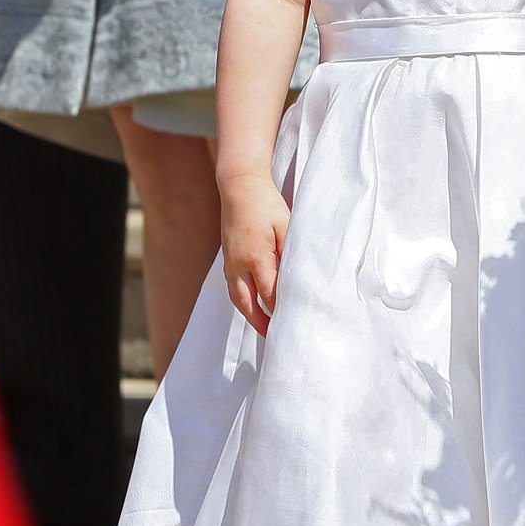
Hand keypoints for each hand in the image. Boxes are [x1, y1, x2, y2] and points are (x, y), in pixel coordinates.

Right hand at [220, 174, 291, 335]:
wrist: (239, 187)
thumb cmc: (267, 205)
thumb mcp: (286, 226)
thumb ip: (291, 253)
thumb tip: (296, 278)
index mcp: (256, 257)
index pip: (270, 294)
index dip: (280, 312)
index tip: (293, 324)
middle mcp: (239, 264)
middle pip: (248, 304)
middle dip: (260, 323)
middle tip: (274, 338)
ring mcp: (230, 262)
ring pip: (237, 298)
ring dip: (249, 314)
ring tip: (263, 328)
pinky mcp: (227, 258)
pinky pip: (234, 287)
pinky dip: (243, 300)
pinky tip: (253, 305)